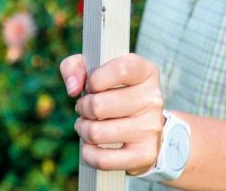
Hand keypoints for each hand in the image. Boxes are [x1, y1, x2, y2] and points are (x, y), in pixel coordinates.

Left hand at [60, 53, 163, 174]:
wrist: (141, 122)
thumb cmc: (111, 89)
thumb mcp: (94, 68)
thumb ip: (74, 66)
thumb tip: (73, 89)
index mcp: (145, 71)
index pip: (120, 70)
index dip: (95, 79)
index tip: (89, 85)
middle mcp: (153, 98)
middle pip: (99, 106)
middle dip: (83, 107)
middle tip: (85, 108)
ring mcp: (151, 128)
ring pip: (97, 133)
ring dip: (83, 129)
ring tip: (87, 124)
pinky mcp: (145, 154)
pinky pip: (103, 160)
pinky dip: (88, 153)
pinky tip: (90, 145)